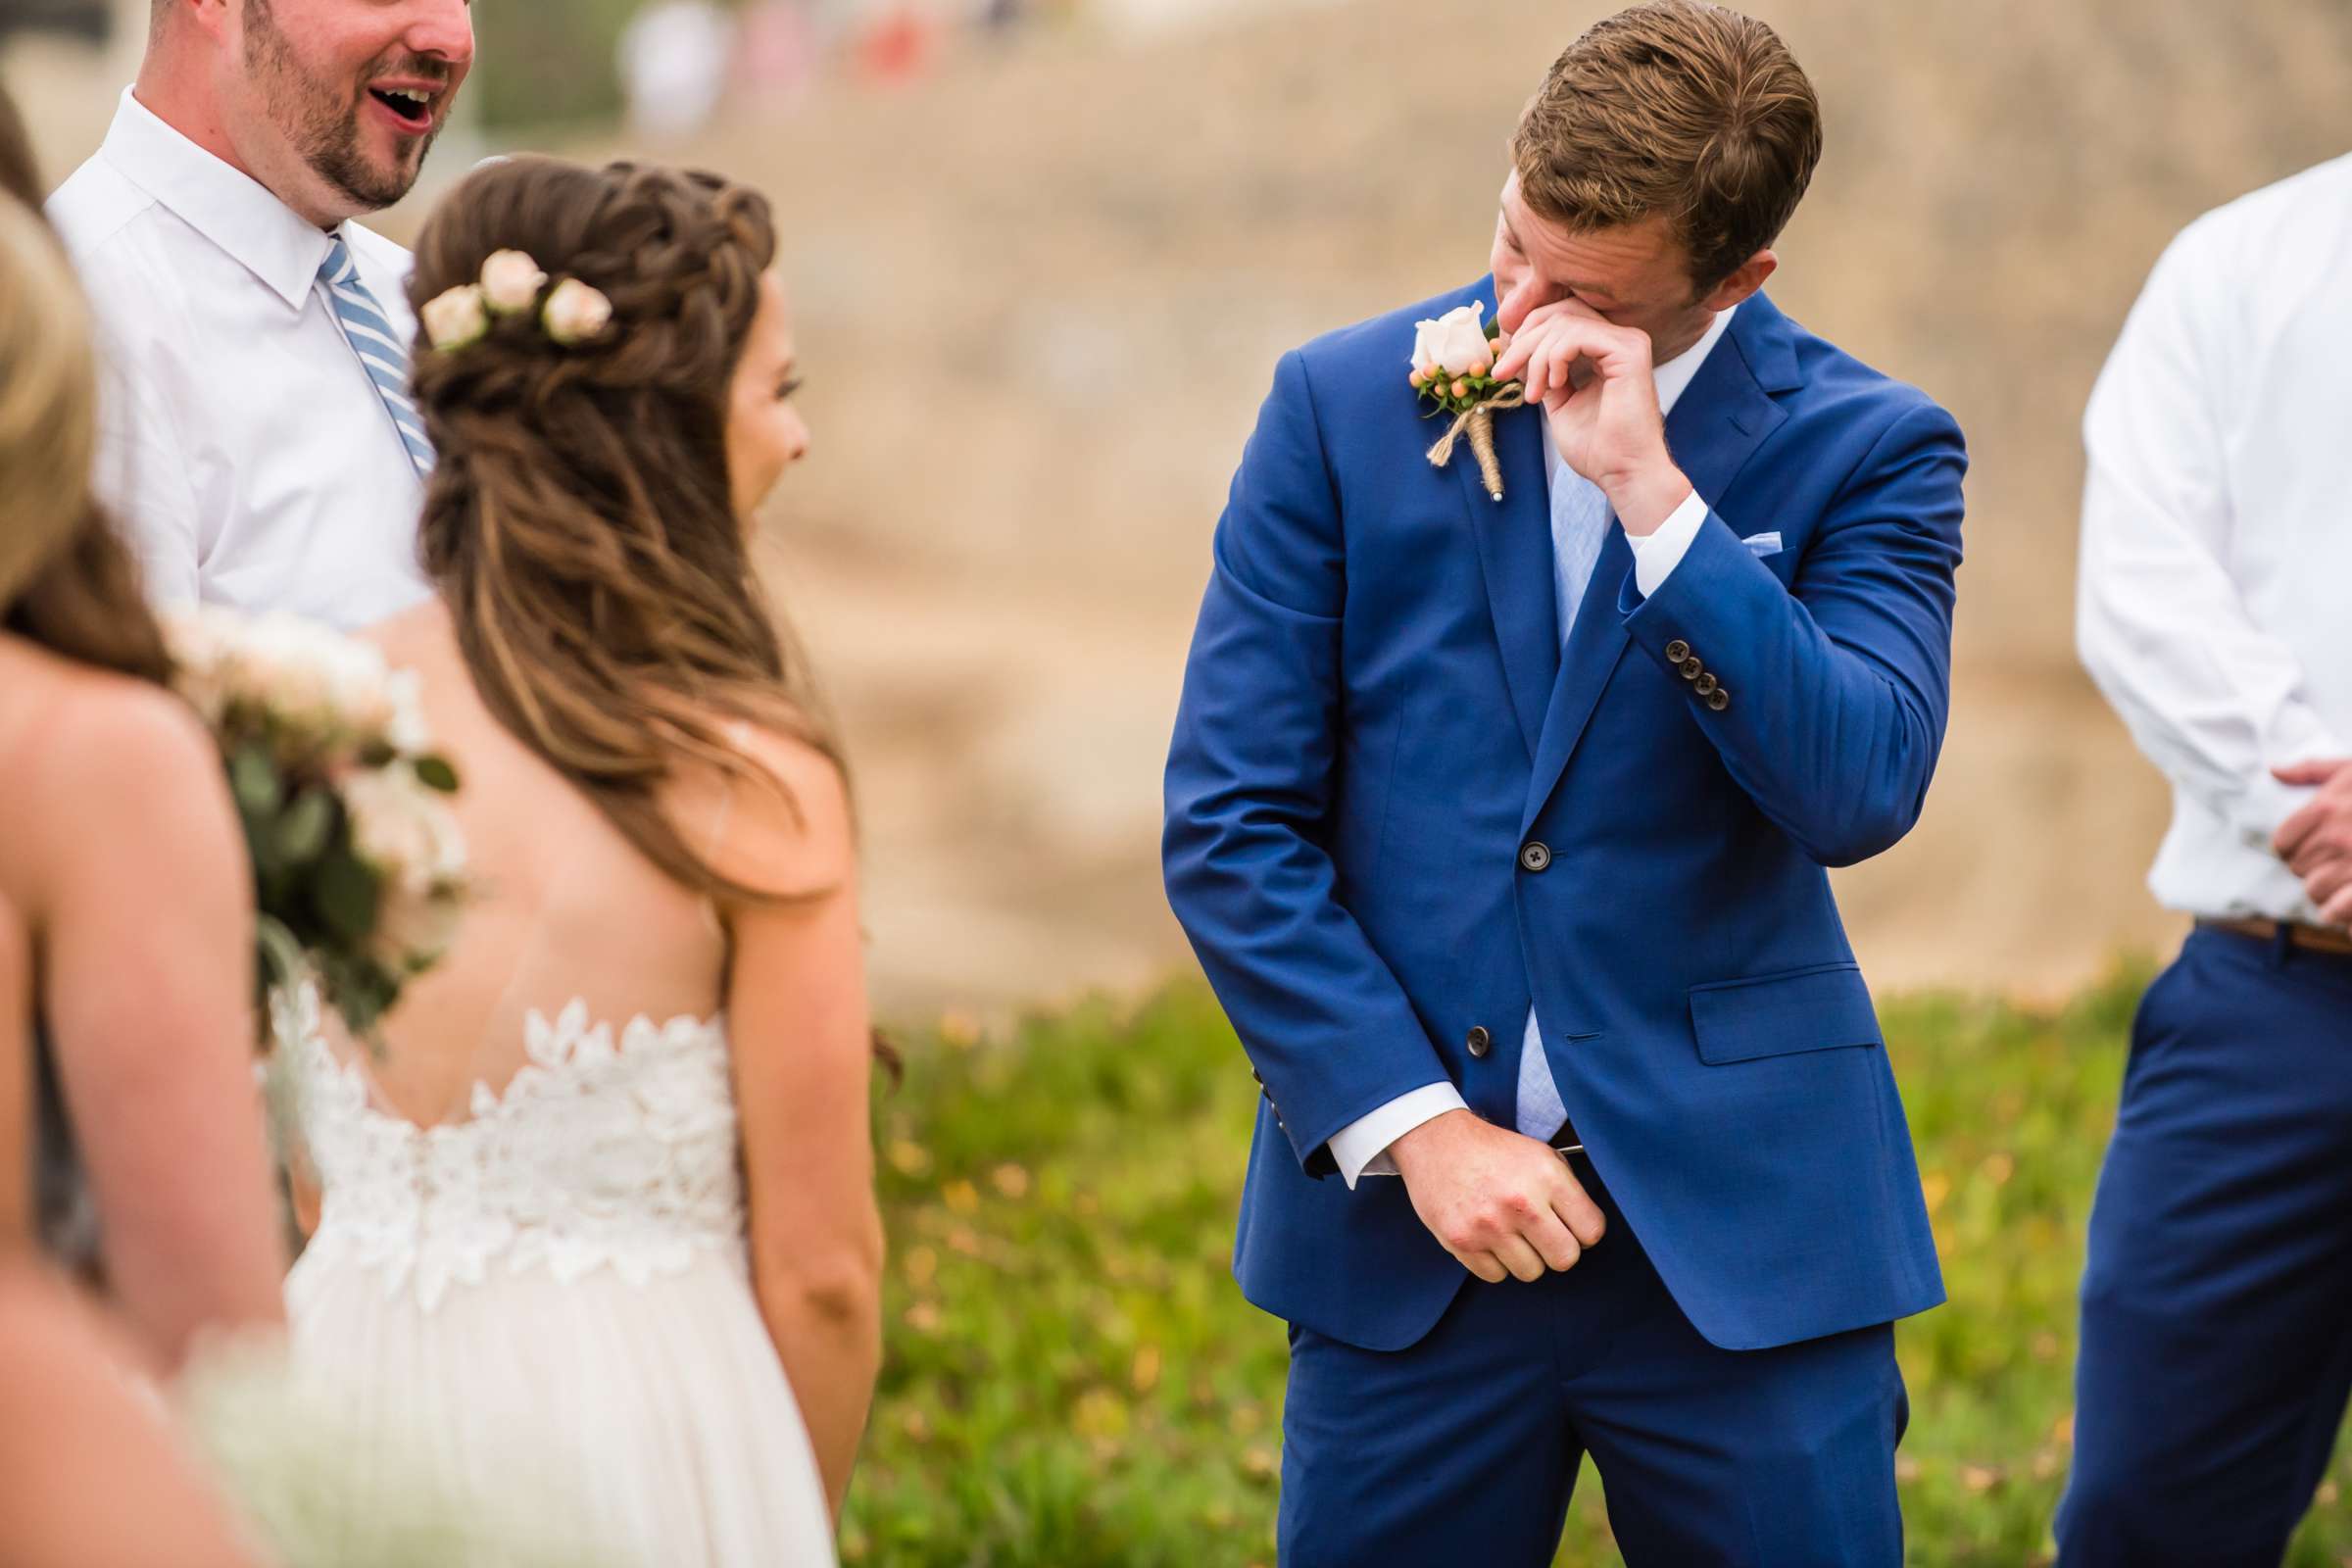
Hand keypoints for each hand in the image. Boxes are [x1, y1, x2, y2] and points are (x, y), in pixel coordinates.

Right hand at [1388, 1109, 1605, 1282]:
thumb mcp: (1540, 1154)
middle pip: (1565, 1259)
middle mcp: (1521, 1202)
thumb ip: (1567, 1191)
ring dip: (1524, 1257)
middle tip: (1541, 1235)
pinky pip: (1495, 1276)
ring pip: (1531, 1272)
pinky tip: (1486, 1236)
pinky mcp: (1461, 1242)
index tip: (1568, 1226)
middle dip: (1556, 1250)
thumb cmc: (1494, 1151)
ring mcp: (1489, 1225)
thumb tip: (1587, 1232)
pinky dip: (1493, 1262)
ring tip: (1509, 1232)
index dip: (1583, 1232)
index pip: (1591, 1231)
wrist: (1436, 1141)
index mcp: (1547, 1176)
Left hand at [1490, 300, 1690, 534]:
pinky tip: (1554, 385)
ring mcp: (1628, 342)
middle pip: (1559, 312)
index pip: (1561, 317)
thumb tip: (1520, 351)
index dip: (1525, 335)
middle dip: (1522, 341)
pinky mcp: (1630, 351)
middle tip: (1504, 372)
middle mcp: (1621, 339)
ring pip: (1564, 321)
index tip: (1503, 367)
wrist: (1622, 474)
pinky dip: (1554, 358)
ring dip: (1535, 356)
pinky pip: (1576, 334)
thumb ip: (1546, 372)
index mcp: (1607, 349)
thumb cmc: (1597, 448)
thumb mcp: (1559, 402)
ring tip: (1534, 393)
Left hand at [2274, 759, 2351, 925]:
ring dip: (2325, 891)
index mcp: (2325, 808)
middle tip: (2331, 865)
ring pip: (2316, 892)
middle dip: (2311, 869)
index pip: (2283, 845)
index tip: (2305, 850)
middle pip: (2299, 870)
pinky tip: (2345, 907)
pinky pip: (2337, 910)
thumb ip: (2313, 770)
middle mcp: (2337, 837)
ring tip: (2343, 882)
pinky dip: (2338, 912)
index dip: (2291, 851)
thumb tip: (2275, 771)